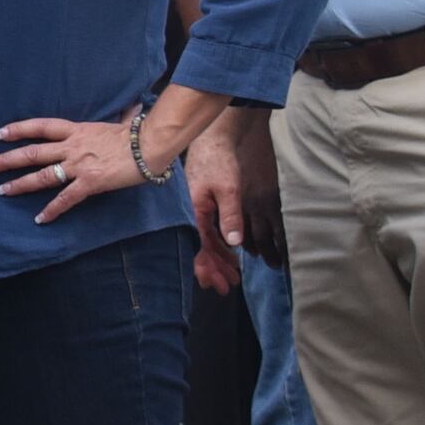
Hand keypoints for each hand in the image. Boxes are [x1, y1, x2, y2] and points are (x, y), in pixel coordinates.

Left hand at [0, 116, 142, 224]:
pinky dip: (52, 210)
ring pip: (42, 175)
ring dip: (20, 184)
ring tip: (2, 190)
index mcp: (77, 130)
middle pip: (32, 152)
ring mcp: (79, 165)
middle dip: (7, 159)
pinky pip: (66, 198)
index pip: (40, 126)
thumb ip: (119, 117)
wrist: (151, 146)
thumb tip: (132, 109)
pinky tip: (40, 219)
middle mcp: (72, 146)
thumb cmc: (138, 135)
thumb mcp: (120, 122)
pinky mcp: (89, 182)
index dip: (18, 129)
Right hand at [186, 125, 242, 294]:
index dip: (210, 268)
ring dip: (218, 258)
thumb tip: (234, 243)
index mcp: (194, 212)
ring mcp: (196, 209)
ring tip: (232, 273)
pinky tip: (229, 251)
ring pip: (205, 240)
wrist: (214, 138)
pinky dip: (218, 243)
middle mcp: (191, 213)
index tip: (219, 285)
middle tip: (227, 286)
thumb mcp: (229, 189)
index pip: (200, 247)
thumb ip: (230, 216)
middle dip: (214, 269)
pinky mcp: (202, 204)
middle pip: (200, 248)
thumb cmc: (218, 160)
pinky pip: (208, 230)